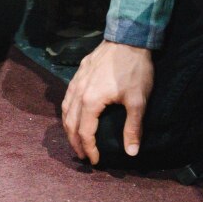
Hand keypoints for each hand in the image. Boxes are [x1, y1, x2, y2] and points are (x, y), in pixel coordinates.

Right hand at [61, 40, 153, 164]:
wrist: (128, 39)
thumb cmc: (133, 70)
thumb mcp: (137, 101)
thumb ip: (133, 128)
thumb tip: (131, 153)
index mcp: (90, 101)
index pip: (84, 132)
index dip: (89, 149)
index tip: (95, 161)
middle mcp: (78, 92)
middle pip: (69, 122)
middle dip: (75, 142)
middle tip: (82, 155)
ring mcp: (76, 80)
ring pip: (65, 108)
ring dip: (68, 127)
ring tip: (75, 139)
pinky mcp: (79, 72)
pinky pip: (67, 96)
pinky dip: (67, 110)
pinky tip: (73, 113)